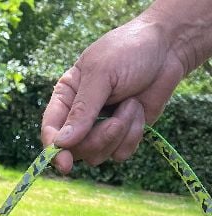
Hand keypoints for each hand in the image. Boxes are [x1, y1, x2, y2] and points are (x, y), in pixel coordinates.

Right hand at [41, 17, 186, 172]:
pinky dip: (133, 135)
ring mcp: (101, 128)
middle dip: (99, 138)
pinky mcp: (123, 135)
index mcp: (66, 97)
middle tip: (117, 120)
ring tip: (132, 104)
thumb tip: (62, 143)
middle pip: (75, 149)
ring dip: (120, 132)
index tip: (64, 164)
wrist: (169, 48)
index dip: (54, 149)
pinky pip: (120, 154)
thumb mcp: (101, 74)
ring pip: (97, 155)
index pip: (51, 129)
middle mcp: (79, 116)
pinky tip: (140, 111)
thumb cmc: (130, 50)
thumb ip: (82, 110)